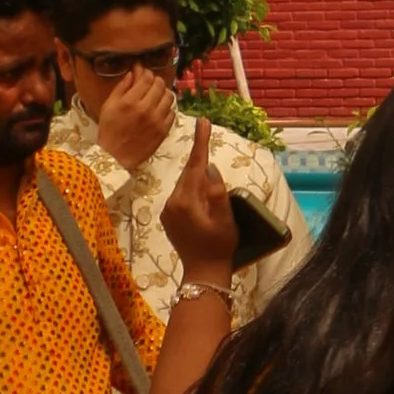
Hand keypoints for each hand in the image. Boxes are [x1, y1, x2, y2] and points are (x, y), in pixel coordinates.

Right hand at [95, 67, 175, 171]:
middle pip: (160, 84)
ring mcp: (158, 120)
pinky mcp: (164, 130)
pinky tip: (159, 109)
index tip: (142, 71)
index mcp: (131, 101)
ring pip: (169, 96)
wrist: (115, 156)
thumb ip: (121, 87)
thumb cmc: (109, 129)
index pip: (146, 78)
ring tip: (155, 95)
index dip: (145, 71)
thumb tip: (133, 73)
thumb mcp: (109, 105)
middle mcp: (147, 108)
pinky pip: (172, 112)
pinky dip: (166, 107)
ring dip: (163, 92)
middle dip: (154, 80)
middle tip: (149, 82)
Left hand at [158, 117, 236, 283]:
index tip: (202, 121)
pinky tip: (200, 190)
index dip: (200, 143)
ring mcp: (168, 211)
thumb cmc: (220, 245)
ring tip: (207, 164)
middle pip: (188, 173)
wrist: (203, 272)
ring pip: (184, 184)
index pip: (195, 165)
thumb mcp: (225, 219)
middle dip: (198, 155)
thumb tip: (210, 168)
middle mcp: (172, 202)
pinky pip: (181, 195)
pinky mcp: (168, 218)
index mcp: (187, 201)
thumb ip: (217, 192)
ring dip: (195, 174)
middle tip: (203, 130)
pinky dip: (191, 188)